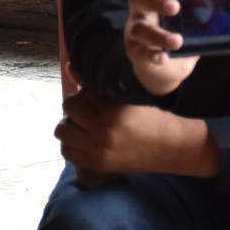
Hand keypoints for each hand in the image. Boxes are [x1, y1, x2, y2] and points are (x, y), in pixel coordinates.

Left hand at [55, 89, 216, 176]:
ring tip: (82, 124)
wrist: (168, 147)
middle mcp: (104, 132)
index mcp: (114, 112)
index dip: (89, 92)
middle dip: (76, 105)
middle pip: (69, 107)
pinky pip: (66, 151)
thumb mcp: (129, 97)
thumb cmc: (149, 117)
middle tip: (87, 109)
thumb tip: (68, 66)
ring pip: (61, 130)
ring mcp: (98, 150)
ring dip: (69, 123)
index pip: (83, 92)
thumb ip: (97, 84)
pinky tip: (83, 139)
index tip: (97, 97)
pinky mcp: (96, 164)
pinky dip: (71, 143)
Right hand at [125, 0, 229, 96]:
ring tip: (178, 41)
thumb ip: (218, 3)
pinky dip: (153, 55)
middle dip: (155, 1)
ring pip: (139, 29)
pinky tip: (163, 57)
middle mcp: (140, 9)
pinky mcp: (137, 53)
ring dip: (158, 35)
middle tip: (175, 7)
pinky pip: (141, 53)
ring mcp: (135, 32)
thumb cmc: (182, 29)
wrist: (168, 64)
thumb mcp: (199, 16)